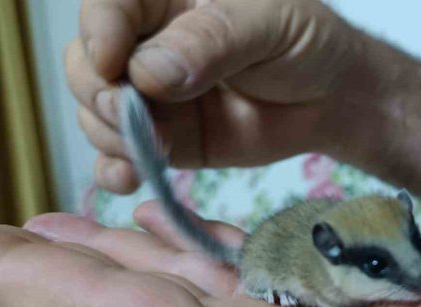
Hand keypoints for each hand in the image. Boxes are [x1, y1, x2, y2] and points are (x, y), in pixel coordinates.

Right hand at [66, 0, 375, 193]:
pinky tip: (128, 175)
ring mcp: (155, 97)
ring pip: (98, 112)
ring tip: (151, 146)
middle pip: (88, 63)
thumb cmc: (305, 42)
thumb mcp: (269, 24)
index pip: (110, 8)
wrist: (332, 98)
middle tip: (130, 114)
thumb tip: (149, 72)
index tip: (113, 64)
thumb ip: (213, 41)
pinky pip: (123, 154)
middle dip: (98, 92)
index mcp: (169, 1)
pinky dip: (116, 167)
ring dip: (110, 134)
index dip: (99, 33)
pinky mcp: (169, 139)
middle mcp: (150, 46)